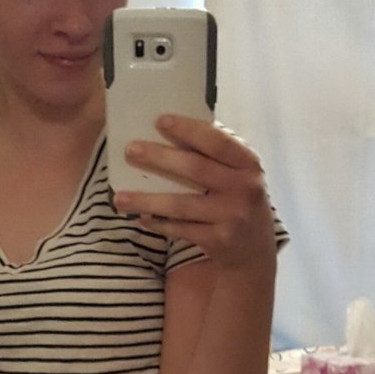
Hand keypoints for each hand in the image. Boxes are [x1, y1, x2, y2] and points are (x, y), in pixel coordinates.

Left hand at [113, 114, 277, 273]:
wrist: (255, 253)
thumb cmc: (238, 202)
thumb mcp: (239, 176)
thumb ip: (217, 156)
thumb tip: (170, 131)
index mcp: (249, 164)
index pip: (217, 141)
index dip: (189, 129)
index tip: (160, 121)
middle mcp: (245, 189)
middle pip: (195, 169)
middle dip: (159, 158)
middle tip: (130, 150)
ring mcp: (232, 217)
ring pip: (181, 205)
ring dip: (147, 200)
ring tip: (119, 198)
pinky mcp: (219, 241)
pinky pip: (181, 229)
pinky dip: (159, 223)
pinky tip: (141, 218)